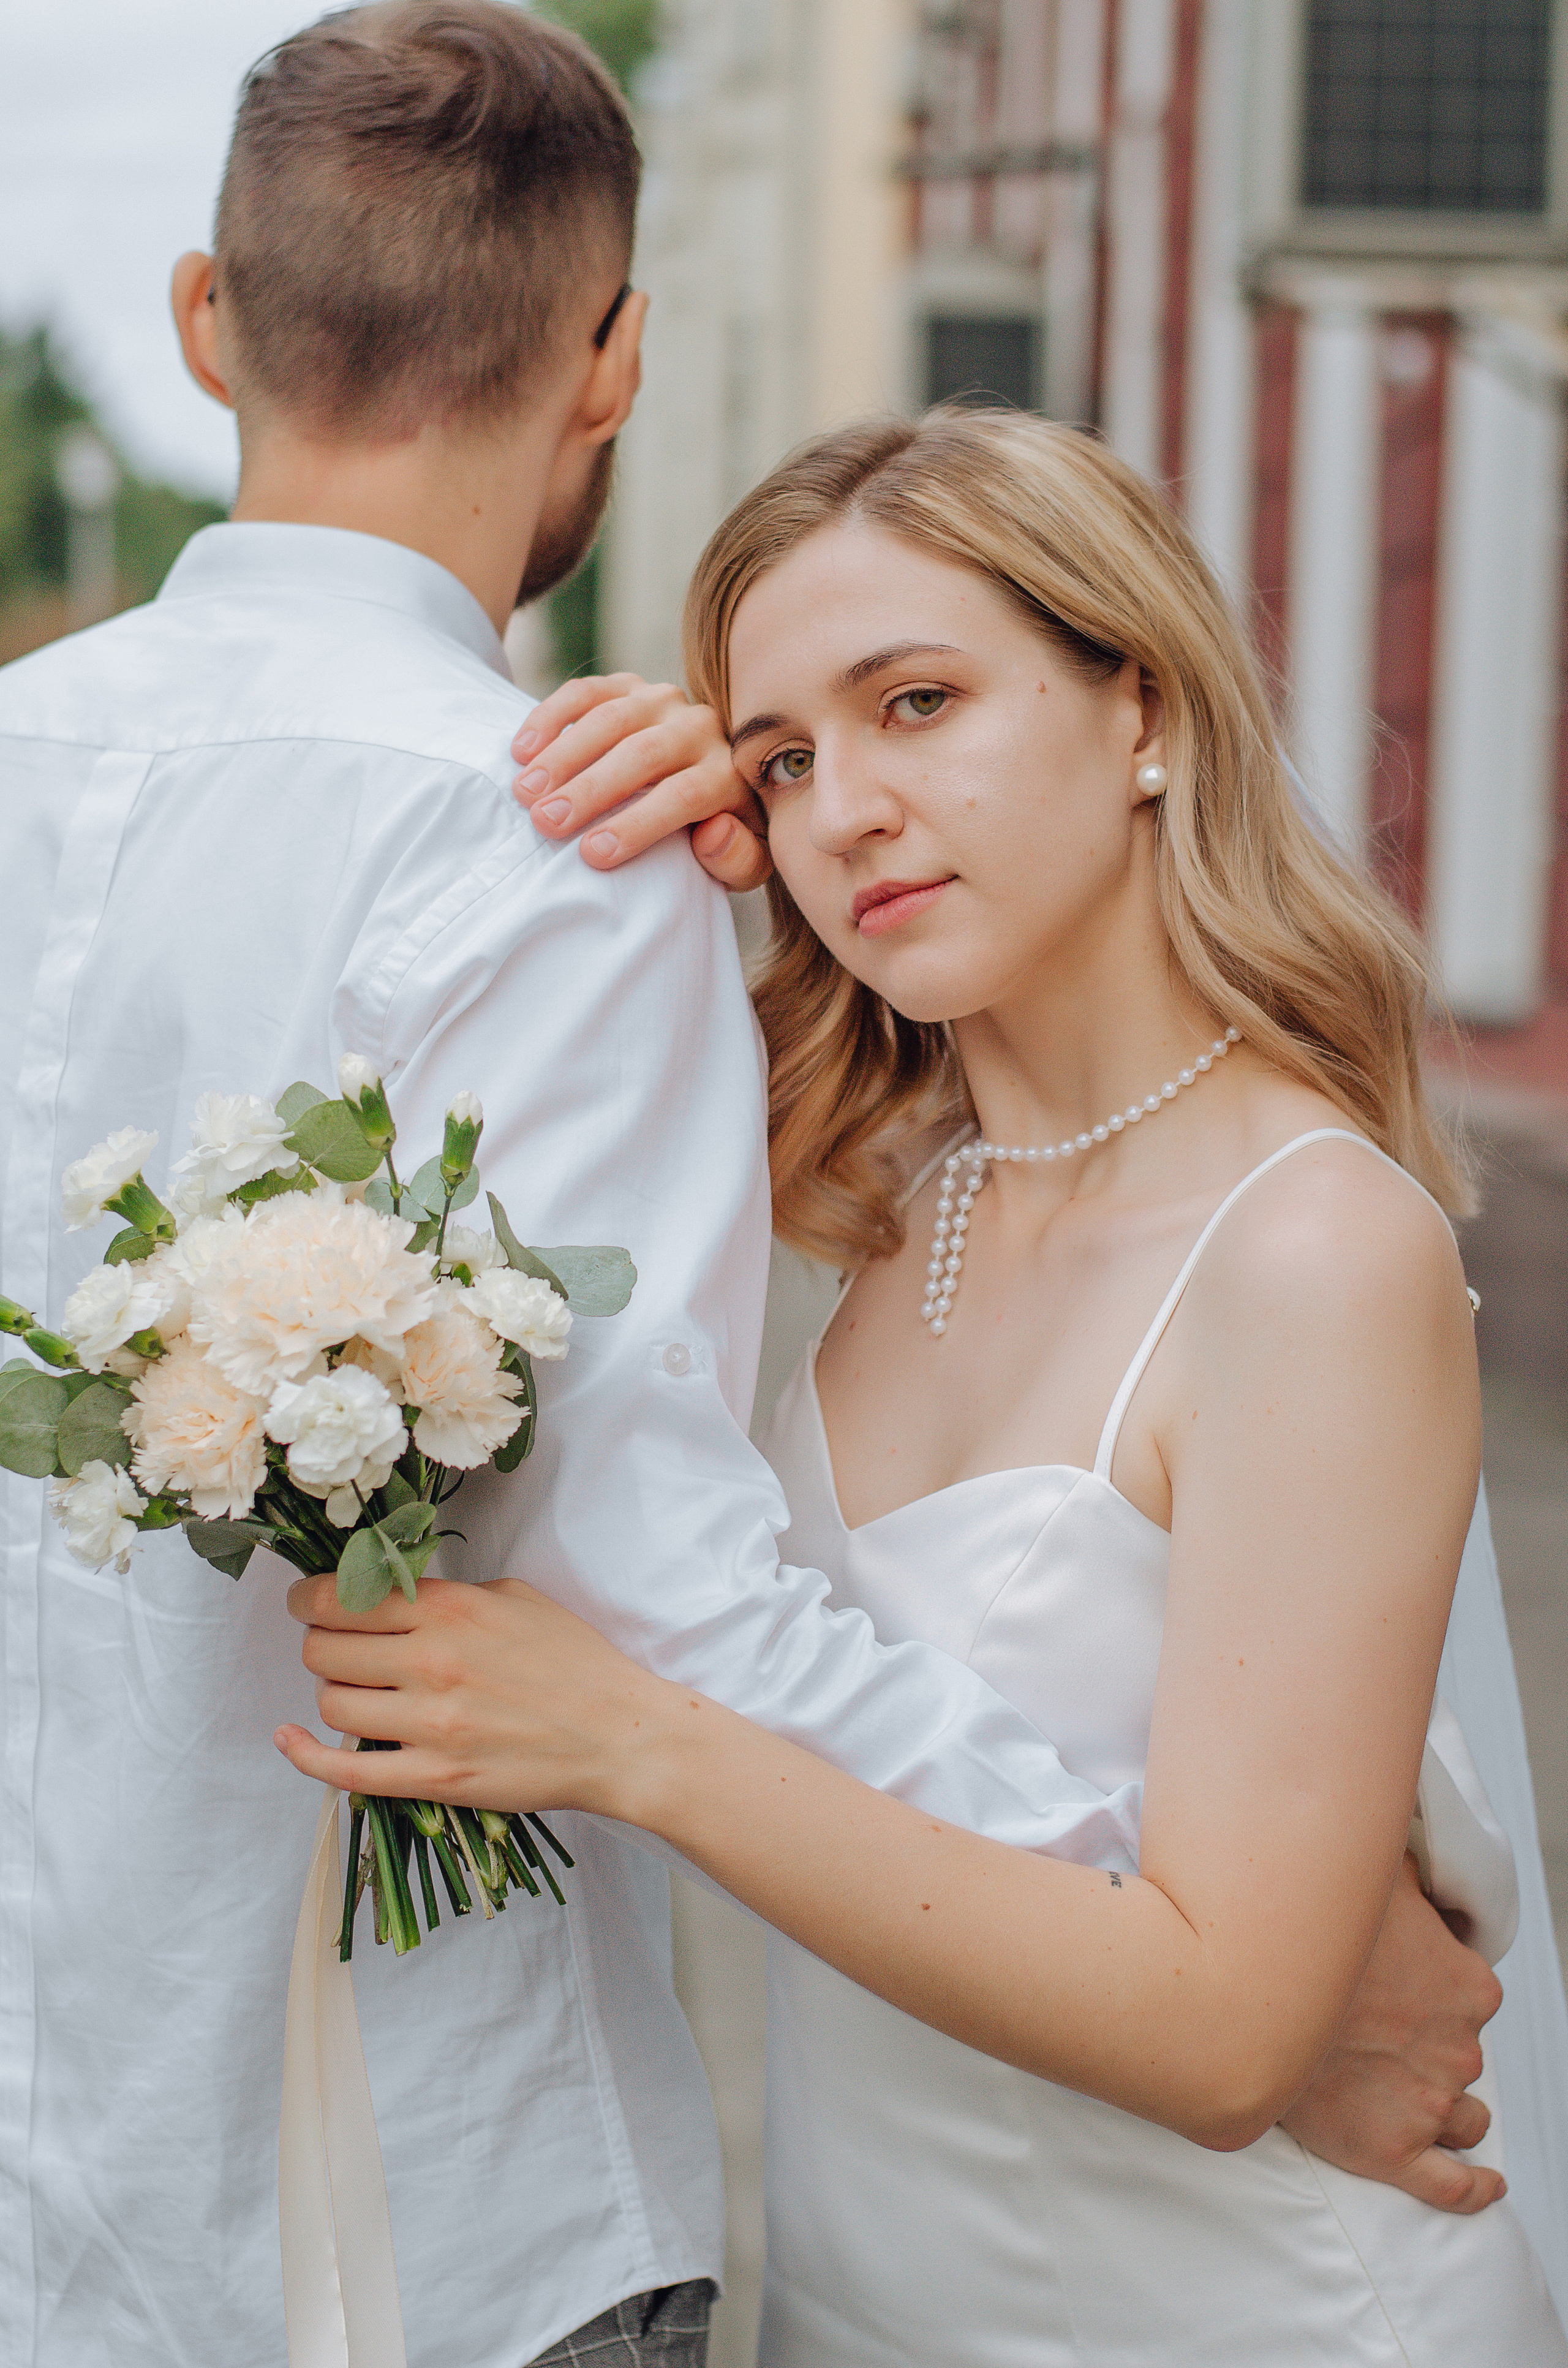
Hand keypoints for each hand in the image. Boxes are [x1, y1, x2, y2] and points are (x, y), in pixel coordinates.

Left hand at [273, 1572, 677, 1820]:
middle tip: (338, 1646)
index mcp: (452, 1611)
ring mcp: (430, 1725)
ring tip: (358, 1689)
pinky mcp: (434, 1778)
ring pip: (331, 1702)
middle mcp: (432, 1662)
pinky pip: (344, 1770)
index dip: (309, 1598)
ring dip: (332, 1692)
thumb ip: (449, 1595)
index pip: (341, 1596)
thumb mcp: (515, 1598)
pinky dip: (305, 1754)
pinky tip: (291, 1738)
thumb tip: (392, 1595)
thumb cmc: (573, 1661)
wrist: (618, 1735)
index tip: (309, 1602)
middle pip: (323, 1649)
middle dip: (320, 1644)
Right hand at [512, 674, 770, 890]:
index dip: (638, 824)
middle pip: (643, 754)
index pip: (686, 794)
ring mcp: (662, 701)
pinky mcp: (628, 686)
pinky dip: (551, 717)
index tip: (592, 854)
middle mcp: (700, 728)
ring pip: (611, 718)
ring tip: (524, 792)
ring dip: (563, 755)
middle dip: (591, 789)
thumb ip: (738, 858)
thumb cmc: (718, 833)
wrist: (712, 779)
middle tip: (545, 822)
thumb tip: (711, 832)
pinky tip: (521, 751)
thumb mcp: (744, 860)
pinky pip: (587, 692)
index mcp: (730, 773)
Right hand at [1280, 1852, 1505, 2211]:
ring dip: (1446, 2108)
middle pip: (1462, 2056)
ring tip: (1407, 2093)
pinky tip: (1486, 2183)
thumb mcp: (1375, 1879)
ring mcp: (1429, 2104)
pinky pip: (1455, 2186)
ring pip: (1464, 2117)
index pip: (1471, 1997)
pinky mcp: (1395, 2152)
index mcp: (1467, 1987)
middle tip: (1380, 2032)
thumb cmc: (1309, 1933)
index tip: (1403, 1989)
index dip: (1438, 1993)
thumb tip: (1406, 1839)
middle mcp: (1459, 2048)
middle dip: (1431, 2048)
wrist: (1250, 1994)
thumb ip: (1405, 1869)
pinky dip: (1476, 2189)